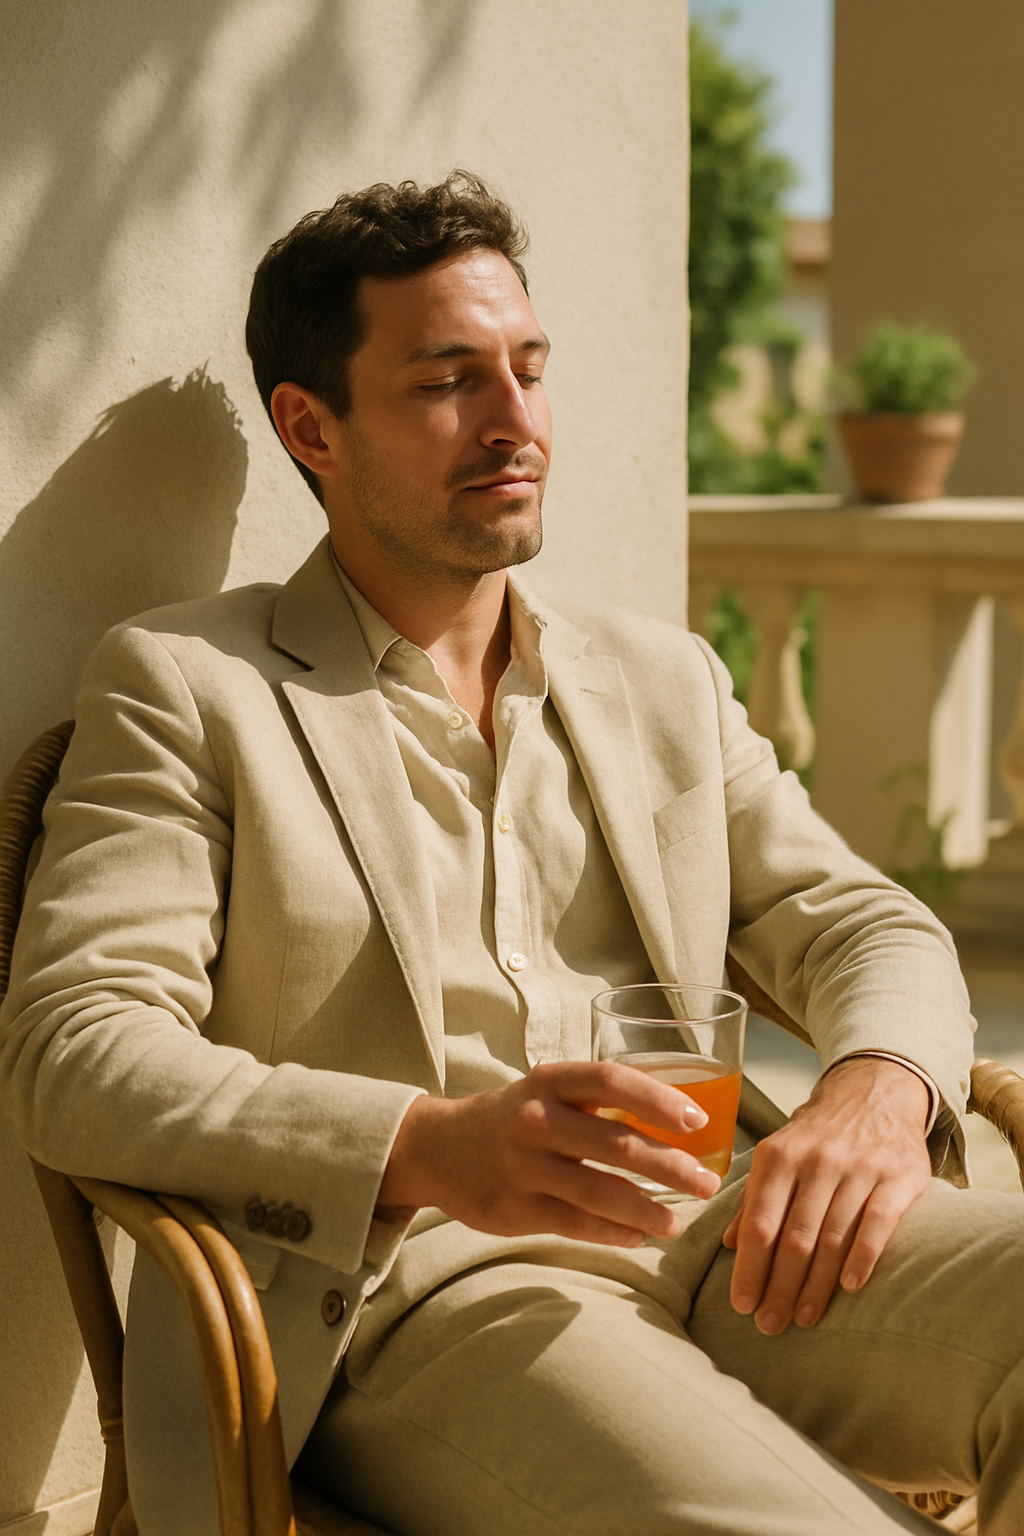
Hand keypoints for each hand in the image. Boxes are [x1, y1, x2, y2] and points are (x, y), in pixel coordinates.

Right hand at [375, 1060, 721, 1246]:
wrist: (437, 1149)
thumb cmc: (511, 1117)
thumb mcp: (546, 1092)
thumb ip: (597, 1102)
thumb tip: (675, 1122)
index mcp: (550, 1081)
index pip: (613, 1081)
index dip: (659, 1099)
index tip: (698, 1122)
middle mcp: (536, 1119)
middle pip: (617, 1142)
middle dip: (672, 1166)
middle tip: (708, 1184)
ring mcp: (524, 1166)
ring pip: (600, 1191)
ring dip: (648, 1210)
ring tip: (677, 1223)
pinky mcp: (516, 1208)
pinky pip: (577, 1223)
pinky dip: (615, 1232)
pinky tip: (639, 1236)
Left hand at [722, 1056, 931, 1334]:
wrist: (874, 1092)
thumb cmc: (817, 1134)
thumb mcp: (778, 1154)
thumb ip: (754, 1198)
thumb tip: (729, 1245)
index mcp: (778, 1156)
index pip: (760, 1223)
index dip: (750, 1269)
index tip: (742, 1305)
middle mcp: (817, 1161)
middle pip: (794, 1238)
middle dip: (779, 1288)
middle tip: (769, 1325)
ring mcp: (859, 1168)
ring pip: (832, 1238)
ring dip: (817, 1286)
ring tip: (803, 1318)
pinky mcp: (898, 1177)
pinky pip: (878, 1224)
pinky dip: (862, 1258)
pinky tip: (849, 1288)